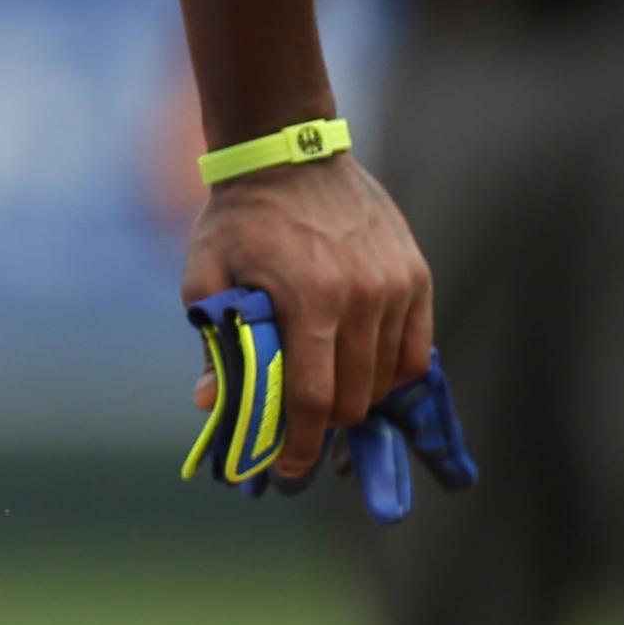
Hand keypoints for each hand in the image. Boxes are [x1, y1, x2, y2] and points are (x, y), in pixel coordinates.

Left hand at [184, 152, 431, 478]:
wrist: (288, 152)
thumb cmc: (238, 217)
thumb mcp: (205, 276)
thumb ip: (213, 341)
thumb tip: (211, 403)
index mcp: (309, 300)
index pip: (313, 398)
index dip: (298, 444)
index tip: (286, 472)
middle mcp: (363, 297)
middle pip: (355, 397)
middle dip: (324, 429)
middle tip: (300, 440)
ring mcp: (397, 287)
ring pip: (388, 380)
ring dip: (358, 402)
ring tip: (328, 406)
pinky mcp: (417, 277)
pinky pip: (416, 352)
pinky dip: (390, 374)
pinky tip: (362, 375)